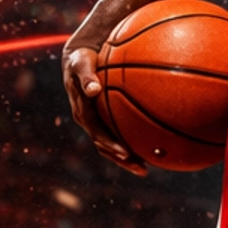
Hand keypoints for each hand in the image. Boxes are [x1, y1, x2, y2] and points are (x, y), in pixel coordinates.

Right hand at [62, 37, 146, 169]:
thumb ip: (87, 77)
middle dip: (123, 159)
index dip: (111, 145)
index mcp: (83, 113)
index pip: (97, 135)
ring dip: (127, 158)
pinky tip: (149, 145)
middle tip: (142, 169)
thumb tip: (94, 89)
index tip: (127, 153)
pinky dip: (131, 142)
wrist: (77, 57)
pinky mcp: (103, 118)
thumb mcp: (81, 64)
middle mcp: (89, 122)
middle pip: (106, 147)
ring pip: (111, 146)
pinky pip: (117, 133)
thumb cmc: (82, 58)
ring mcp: (96, 122)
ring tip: (146, 168)